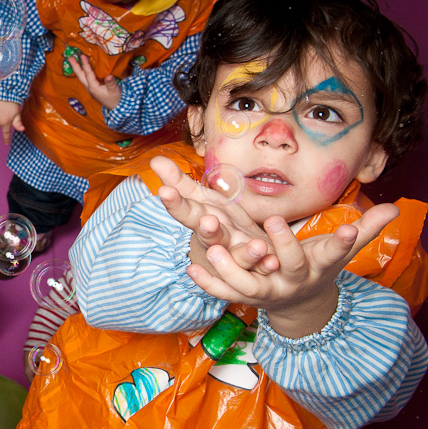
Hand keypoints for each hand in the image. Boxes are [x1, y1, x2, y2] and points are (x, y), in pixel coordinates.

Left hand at [67, 54, 120, 109]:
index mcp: (93, 87)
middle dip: (75, 66)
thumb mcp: (114, 90)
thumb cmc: (115, 98)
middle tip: (69, 57)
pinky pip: (84, 78)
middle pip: (80, 75)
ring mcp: (89, 88)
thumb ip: (111, 83)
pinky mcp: (92, 88)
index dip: (85, 64)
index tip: (82, 56)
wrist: (115, 106)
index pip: (88, 74)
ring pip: (81, 77)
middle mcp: (89, 87)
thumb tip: (109, 77)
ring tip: (73, 60)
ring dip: (77, 68)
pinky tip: (81, 68)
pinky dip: (82, 71)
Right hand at [152, 156, 279, 275]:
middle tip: (208, 222)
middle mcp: (218, 243)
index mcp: (203, 222)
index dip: (176, 204)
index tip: (165, 191)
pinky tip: (273, 259)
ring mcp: (239, 257)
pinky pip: (264, 267)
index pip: (187, 212)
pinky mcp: (260, 268)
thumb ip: (181, 183)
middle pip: (210, 238)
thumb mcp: (202, 203)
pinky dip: (267, 264)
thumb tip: (154, 160)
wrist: (247, 263)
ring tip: (257, 247)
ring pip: (239, 258)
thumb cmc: (220, 228)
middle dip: (209, 231)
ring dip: (245, 254)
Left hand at [187, 203, 400, 337]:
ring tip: (218, 250)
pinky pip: (224, 293)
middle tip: (276, 221)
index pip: (333, 252)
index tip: (346, 229)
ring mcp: (267, 292)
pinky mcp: (243, 297)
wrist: (297, 303)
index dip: (342, 241)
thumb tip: (396, 208)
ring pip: (250, 285)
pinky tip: (191, 269)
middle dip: (285, 246)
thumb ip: (363, 230)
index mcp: (316, 266)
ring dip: (234, 268)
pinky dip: (209, 283)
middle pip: (290, 265)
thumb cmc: (316, 267)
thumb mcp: (338, 250)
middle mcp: (291, 280)